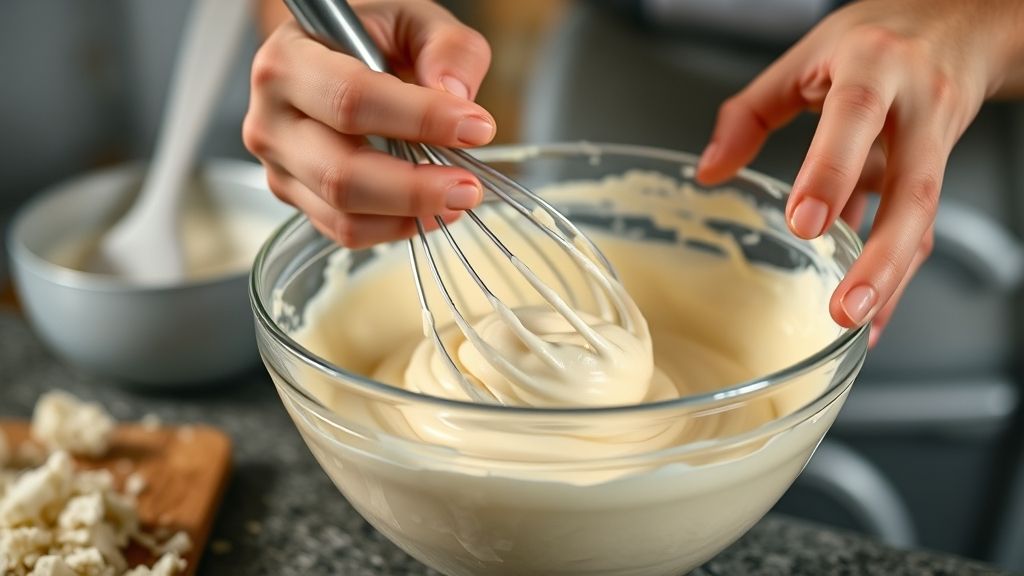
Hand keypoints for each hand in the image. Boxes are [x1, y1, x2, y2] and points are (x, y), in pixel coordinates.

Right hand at [244, 0, 493, 247]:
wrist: (333, 57)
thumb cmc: (371, 36)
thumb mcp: (415, 20)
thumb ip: (447, 48)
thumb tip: (456, 96)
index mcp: (288, 60)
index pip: (352, 98)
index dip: (419, 118)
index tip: (475, 127)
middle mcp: (270, 119)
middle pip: (341, 172)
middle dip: (414, 187)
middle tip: (468, 185)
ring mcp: (279, 166)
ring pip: (342, 212)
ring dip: (408, 214)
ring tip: (458, 198)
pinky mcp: (295, 198)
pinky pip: (345, 231)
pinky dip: (395, 228)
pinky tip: (431, 209)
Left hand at [696, 0, 1023, 346]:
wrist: (961, 21)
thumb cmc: (877, 37)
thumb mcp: (805, 57)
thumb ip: (750, 113)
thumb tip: (710, 170)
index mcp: (873, 66)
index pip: (854, 117)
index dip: (831, 171)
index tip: (803, 223)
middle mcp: (916, 105)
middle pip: (913, 188)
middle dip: (881, 255)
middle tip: (846, 307)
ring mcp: (936, 140)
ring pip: (924, 217)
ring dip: (893, 276)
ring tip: (858, 322)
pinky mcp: (940, 169)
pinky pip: (922, 227)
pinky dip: (896, 272)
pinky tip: (872, 312)